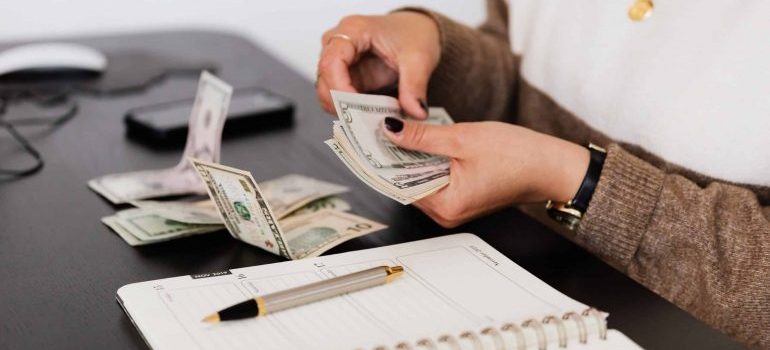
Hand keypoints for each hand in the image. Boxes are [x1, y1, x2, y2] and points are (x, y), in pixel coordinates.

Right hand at [316, 11, 440, 118]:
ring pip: (328, 92)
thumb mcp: (420, 58)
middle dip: (341, 104)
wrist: (417, 30)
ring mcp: (340, 61)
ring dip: (346, 110)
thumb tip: (416, 112)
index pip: (331, 62)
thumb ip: (415, 86)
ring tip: (371, 120)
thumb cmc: (414, 34)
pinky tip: (370, 117)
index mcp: (353, 30)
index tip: (357, 108)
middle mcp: (339, 43)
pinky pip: (339, 98)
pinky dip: (352, 111)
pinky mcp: (346, 77)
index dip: (339, 89)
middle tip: (365, 122)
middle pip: (324, 79)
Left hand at [383, 118, 589, 227]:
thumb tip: (390, 130)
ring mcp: (454, 208)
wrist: (552, 166)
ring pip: (419, 180)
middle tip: (378, 128)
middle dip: (394, 156)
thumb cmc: (518, 156)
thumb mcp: (462, 138)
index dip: (381, 159)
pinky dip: (427, 161)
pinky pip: (434, 180)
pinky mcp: (462, 198)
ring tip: (399, 130)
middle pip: (406, 183)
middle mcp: (446, 214)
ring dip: (410, 157)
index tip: (366, 139)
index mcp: (446, 205)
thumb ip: (422, 137)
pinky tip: (422, 141)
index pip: (398, 184)